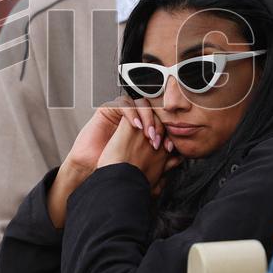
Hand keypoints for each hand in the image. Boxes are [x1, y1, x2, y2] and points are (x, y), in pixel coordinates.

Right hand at [48, 96, 169, 226]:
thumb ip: (161, 162)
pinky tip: (135, 126)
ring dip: (146, 117)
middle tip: (156, 139)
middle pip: (153, 110)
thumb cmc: (115, 169)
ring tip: (146, 134)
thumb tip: (179, 160)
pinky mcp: (109, 110)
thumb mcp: (143, 166)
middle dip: (157, 124)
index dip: (166, 132)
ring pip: (140, 103)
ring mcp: (121, 114)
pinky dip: (131, 112)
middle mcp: (134, 120)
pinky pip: (123, 102)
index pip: (160, 121)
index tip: (168, 147)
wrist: (93, 170)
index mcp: (143, 131)